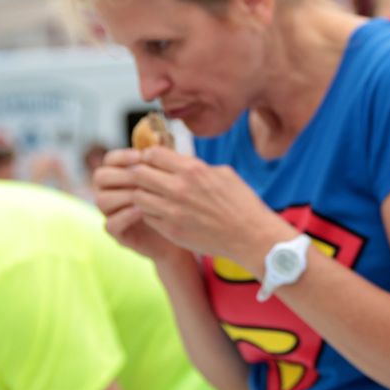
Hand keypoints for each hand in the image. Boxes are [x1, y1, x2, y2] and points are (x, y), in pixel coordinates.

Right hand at [93, 150, 189, 263]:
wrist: (185, 233)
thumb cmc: (177, 201)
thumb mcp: (171, 179)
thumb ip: (162, 160)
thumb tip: (161, 137)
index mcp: (122, 176)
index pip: (110, 160)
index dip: (121, 157)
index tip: (140, 156)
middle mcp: (113, 193)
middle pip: (100, 177)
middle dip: (120, 175)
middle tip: (139, 176)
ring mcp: (113, 214)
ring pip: (101, 200)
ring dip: (122, 195)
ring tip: (143, 194)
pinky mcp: (119, 234)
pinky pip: (110, 224)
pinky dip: (124, 216)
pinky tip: (142, 211)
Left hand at [130, 146, 293, 269]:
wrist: (250, 236)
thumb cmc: (241, 202)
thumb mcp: (223, 173)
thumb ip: (196, 166)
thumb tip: (178, 162)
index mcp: (192, 170)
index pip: (153, 154)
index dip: (150, 156)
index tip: (153, 161)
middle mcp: (178, 189)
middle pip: (139, 174)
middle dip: (140, 173)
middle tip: (147, 177)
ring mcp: (172, 212)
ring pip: (138, 196)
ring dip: (143, 193)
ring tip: (153, 195)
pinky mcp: (171, 231)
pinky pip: (147, 216)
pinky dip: (150, 212)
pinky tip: (162, 211)